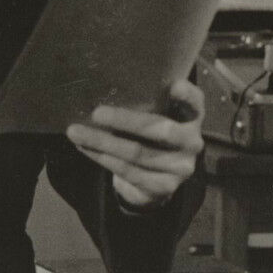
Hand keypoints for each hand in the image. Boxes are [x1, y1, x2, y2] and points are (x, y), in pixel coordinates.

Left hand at [66, 79, 204, 209]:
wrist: (156, 182)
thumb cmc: (150, 137)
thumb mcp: (156, 117)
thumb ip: (146, 104)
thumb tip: (104, 88)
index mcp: (192, 118)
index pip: (196, 103)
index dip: (187, 95)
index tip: (173, 86)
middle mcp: (192, 142)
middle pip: (160, 130)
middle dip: (126, 120)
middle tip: (96, 113)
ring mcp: (180, 167)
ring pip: (137, 153)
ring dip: (103, 142)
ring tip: (76, 132)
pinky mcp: (164, 186)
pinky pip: (128, 171)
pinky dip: (102, 158)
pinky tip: (86, 148)